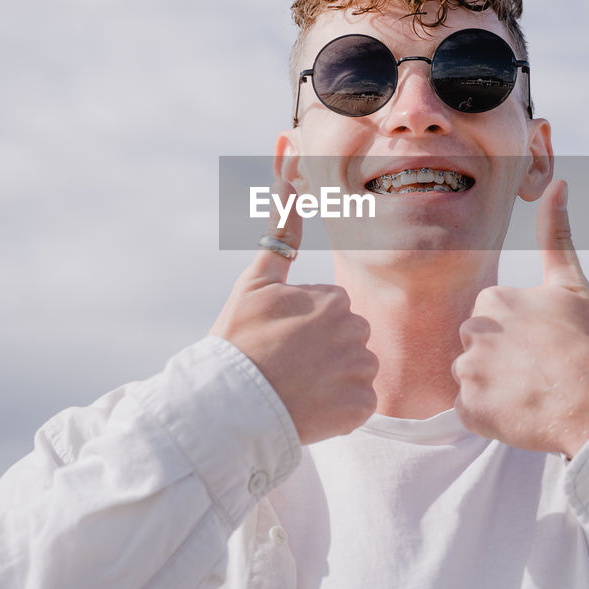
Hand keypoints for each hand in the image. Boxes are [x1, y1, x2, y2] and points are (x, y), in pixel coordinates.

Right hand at [209, 180, 377, 444]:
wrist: (227, 406)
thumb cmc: (237, 342)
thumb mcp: (255, 283)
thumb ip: (281, 234)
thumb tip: (290, 178)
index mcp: (334, 298)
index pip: (332, 308)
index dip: (304, 325)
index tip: (280, 340)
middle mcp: (354, 331)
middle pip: (349, 338)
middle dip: (326, 350)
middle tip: (288, 365)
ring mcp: (358, 371)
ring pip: (357, 370)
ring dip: (334, 380)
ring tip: (297, 387)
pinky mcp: (360, 408)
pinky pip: (360, 404)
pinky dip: (341, 410)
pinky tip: (311, 408)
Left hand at [453, 180, 588, 457]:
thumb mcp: (572, 284)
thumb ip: (557, 234)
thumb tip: (558, 183)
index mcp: (493, 299)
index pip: (490, 317)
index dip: (516, 334)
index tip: (542, 346)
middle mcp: (473, 331)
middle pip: (475, 345)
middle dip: (500, 358)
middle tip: (538, 370)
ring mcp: (469, 372)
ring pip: (470, 377)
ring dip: (494, 387)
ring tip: (531, 392)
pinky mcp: (469, 410)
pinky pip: (470, 411)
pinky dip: (490, 416)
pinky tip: (519, 412)